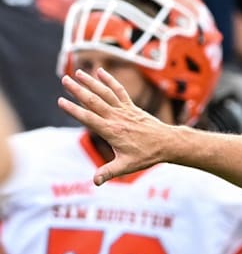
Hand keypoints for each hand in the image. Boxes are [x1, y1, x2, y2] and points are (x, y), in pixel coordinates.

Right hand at [58, 69, 171, 184]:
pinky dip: (110, 81)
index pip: (88, 118)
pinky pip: (119, 91)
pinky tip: (100, 71)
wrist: (168, 143)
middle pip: (94, 101)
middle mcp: (117, 118)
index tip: (60, 101)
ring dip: (91, 82)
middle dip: (78, 90)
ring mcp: (125, 110)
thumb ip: (109, 172)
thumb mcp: (127, 166)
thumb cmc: (147, 155)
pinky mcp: (132, 107)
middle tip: (63, 80)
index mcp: (112, 131)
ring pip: (106, 93)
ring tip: (78, 72)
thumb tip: (95, 182)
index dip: (73, 110)